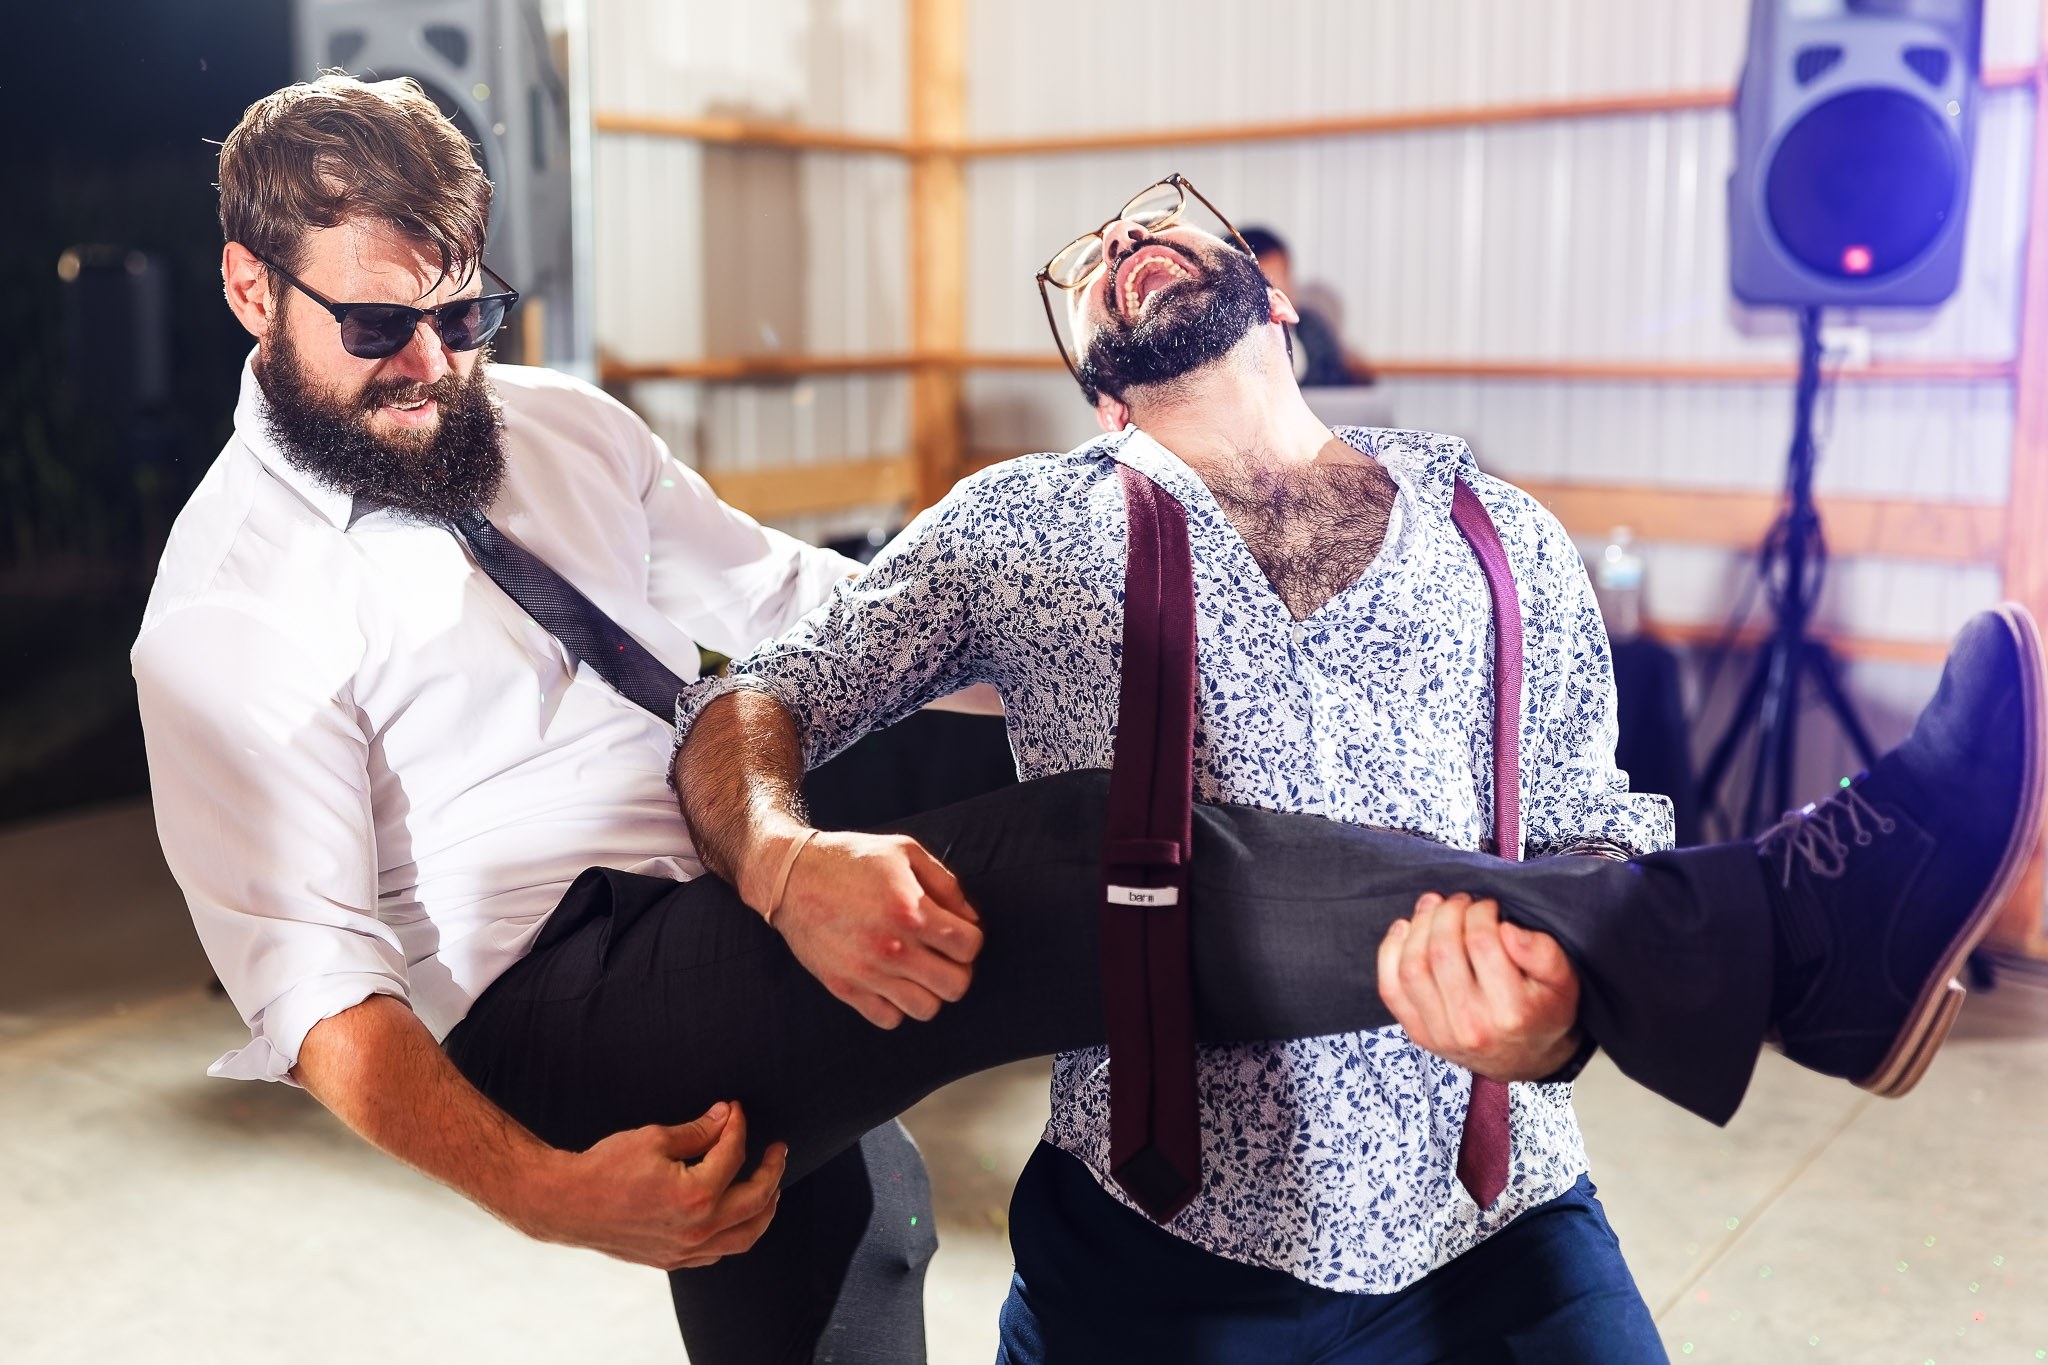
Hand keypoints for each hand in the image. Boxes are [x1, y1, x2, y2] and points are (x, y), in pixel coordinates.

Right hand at [518, 1102, 785, 1269]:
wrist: (566, 1204)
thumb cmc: (605, 1168)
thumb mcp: (654, 1138)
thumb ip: (698, 1130)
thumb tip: (725, 1116)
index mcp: (696, 1195)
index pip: (734, 1155)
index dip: (739, 1126)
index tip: (735, 1110)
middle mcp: (697, 1229)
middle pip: (756, 1200)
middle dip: (772, 1170)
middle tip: (779, 1150)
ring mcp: (686, 1250)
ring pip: (746, 1237)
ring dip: (765, 1210)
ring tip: (772, 1187)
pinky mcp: (672, 1260)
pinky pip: (720, 1253)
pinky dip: (737, 1233)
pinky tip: (738, 1216)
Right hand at [773, 831, 983, 1027]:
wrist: (791, 878)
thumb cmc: (851, 860)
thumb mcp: (905, 852)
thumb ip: (946, 884)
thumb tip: (971, 919)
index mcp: (911, 911)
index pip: (970, 946)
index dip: (970, 938)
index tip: (956, 932)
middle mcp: (892, 948)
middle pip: (956, 986)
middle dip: (958, 969)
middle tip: (943, 955)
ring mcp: (868, 973)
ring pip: (927, 1009)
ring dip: (929, 991)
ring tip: (918, 970)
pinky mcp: (845, 989)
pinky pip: (890, 1020)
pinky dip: (897, 1006)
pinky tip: (891, 981)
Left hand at [1377, 892, 1582, 1081]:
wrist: (1526, 1059)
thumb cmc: (1544, 1012)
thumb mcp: (1564, 981)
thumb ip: (1543, 951)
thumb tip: (1507, 929)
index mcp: (1512, 1012)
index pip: (1481, 943)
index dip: (1480, 912)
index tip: (1487, 906)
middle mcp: (1471, 1026)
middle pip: (1441, 951)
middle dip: (1448, 913)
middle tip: (1460, 902)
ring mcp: (1439, 1033)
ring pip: (1412, 966)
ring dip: (1419, 926)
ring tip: (1434, 907)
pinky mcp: (1418, 1033)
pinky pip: (1390, 988)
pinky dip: (1390, 952)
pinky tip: (1405, 929)